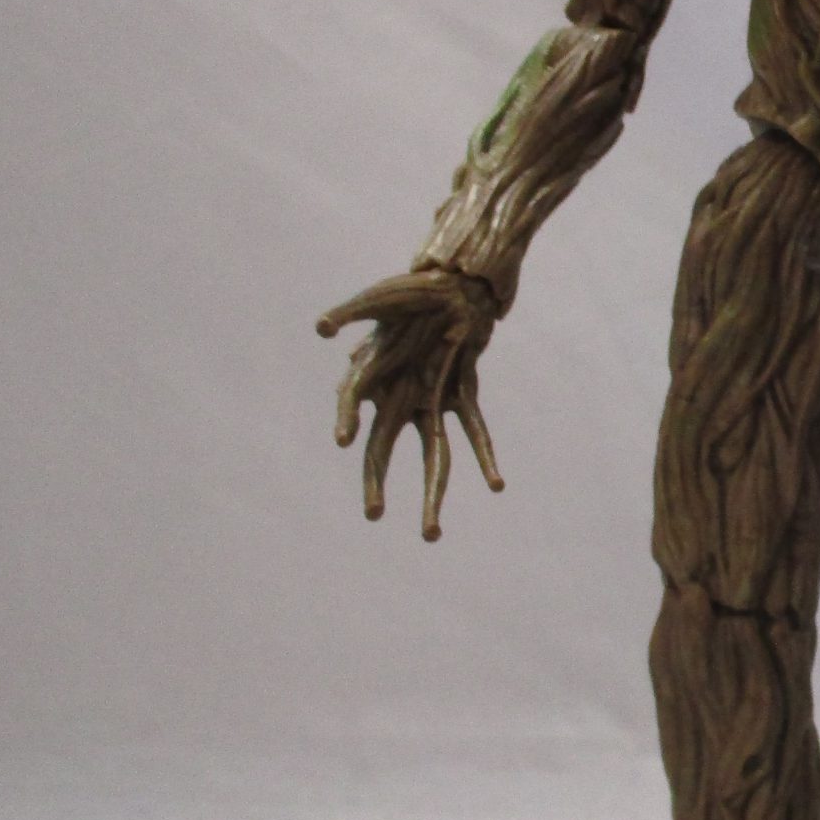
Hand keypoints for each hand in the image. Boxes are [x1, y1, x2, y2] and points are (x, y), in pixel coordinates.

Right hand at [316, 266, 502, 538]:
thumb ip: (350, 313)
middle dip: (377, 484)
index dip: (349, 421)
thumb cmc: (410, 292)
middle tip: (372, 515)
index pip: (353, 408)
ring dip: (433, 494)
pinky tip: (497, 485)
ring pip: (433, 456)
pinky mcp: (461, 393)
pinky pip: (474, 430)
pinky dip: (484, 456)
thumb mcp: (378, 299)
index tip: (344, 439)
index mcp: (372, 378)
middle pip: (384, 451)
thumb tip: (321, 328)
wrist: (455, 284)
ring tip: (431, 535)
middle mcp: (399, 398)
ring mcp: (431, 400)